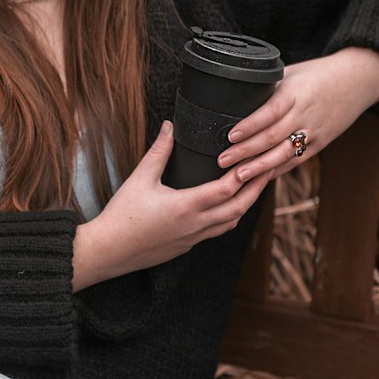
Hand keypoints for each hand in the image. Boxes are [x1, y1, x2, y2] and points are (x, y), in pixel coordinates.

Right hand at [72, 121, 276, 290]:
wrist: (108, 250)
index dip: (245, 173)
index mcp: (186, 206)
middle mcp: (195, 225)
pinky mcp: (186, 246)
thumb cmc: (122, 215)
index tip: (258, 158)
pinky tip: (226, 207)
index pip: (226, 189)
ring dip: (245, 205)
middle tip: (269, 170)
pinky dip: (228, 217)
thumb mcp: (140, 178)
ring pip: (230, 223)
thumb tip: (170, 127)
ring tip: (253, 187)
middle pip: (238, 208)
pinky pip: (216, 232)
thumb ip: (159, 152)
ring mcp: (192, 238)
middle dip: (256, 189)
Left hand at [214, 47, 378, 186]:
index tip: (230, 135)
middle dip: (246, 151)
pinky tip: (259, 179)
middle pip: (272, 137)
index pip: (270, 112)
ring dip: (259, 167)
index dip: (250, 125)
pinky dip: (277, 170)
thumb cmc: (319, 72)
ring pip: (283, 154)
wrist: (358, 81)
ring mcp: (314, 132)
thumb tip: (237, 97)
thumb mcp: (291, 72)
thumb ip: (268, 87)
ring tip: (237, 176)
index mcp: (296, 93)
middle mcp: (305, 115)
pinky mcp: (320, 144)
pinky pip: (296, 160)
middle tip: (222, 161)